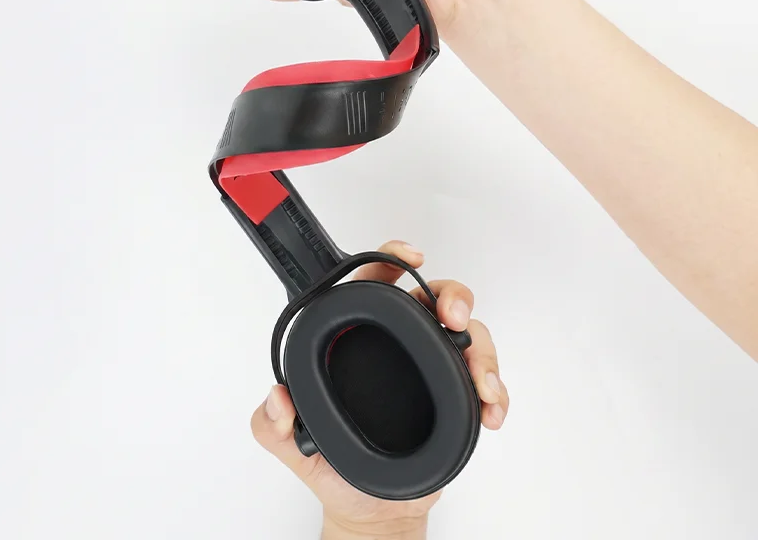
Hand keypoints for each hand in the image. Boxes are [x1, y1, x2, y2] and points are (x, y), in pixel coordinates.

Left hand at [250, 241, 508, 538]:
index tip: (410, 258)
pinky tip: (490, 411)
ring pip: (469, 334)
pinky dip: (496, 391)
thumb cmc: (332, 465)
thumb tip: (278, 397)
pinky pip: (485, 379)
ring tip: (482, 385)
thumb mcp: (291, 443)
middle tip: (453, 320)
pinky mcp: (458, 396)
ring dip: (482, 353)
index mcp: (361, 338)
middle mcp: (400, 344)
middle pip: (435, 297)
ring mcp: (432, 367)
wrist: (372, 510)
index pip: (376, 282)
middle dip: (454, 298)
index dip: (393, 259)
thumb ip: (272, 422)